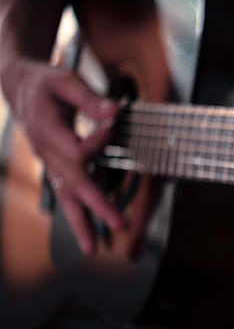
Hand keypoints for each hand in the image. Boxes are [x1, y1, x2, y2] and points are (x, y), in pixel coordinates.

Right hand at [3, 59, 123, 253]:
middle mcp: (47, 152)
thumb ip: (89, 98)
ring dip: (81, 223)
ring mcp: (50, 163)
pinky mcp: (55, 166)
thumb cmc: (44, 83)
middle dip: (97, 206)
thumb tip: (114, 111)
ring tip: (93, 248)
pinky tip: (88, 234)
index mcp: (47, 131)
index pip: (78, 150)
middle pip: (74, 184)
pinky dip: (77, 214)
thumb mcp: (64, 81)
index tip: (113, 124)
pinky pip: (65, 194)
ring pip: (66, 197)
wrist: (19, 86)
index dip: (99, 142)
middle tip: (119, 225)